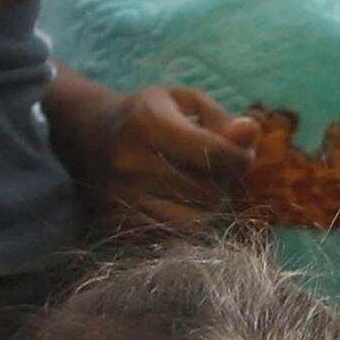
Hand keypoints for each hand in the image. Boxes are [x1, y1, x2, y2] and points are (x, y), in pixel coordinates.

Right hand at [80, 83, 252, 235]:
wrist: (88, 135)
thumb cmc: (150, 115)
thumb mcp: (186, 102)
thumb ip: (222, 119)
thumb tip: (251, 131)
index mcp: (148, 123)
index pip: (214, 153)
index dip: (240, 157)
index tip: (240, 154)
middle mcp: (128, 161)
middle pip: (207, 191)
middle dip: (222, 182)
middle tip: (212, 170)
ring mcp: (119, 195)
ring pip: (194, 220)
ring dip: (207, 207)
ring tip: (196, 186)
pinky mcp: (115, 221)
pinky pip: (172, 237)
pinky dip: (186, 224)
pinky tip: (178, 203)